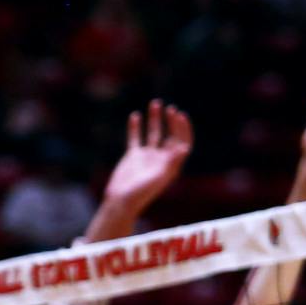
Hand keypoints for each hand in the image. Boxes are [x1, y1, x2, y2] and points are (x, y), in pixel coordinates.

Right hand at [100, 99, 192, 215]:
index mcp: (171, 164)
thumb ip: (171, 163)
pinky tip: (135, 115)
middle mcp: (162, 158)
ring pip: (154, 133)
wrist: (121, 200)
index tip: (180, 115)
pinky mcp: (133, 156)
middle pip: (170, 135)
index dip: (183, 129)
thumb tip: (184, 149)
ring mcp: (147, 156)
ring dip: (156, 119)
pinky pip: (135, 138)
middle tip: (171, 109)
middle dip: (172, 122)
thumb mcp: (158, 178)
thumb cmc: (140, 193)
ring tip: (156, 103)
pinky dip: (135, 127)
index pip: (182, 142)